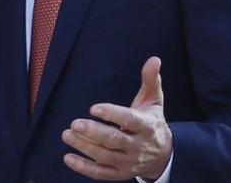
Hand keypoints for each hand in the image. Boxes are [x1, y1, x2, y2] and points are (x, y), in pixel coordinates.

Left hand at [61, 57, 172, 180]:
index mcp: (147, 127)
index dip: (112, 114)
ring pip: (105, 156)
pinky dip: (84, 168)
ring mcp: (129, 162)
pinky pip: (101, 173)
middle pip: (115, 140)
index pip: (130, 120)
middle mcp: (138, 147)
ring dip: (84, 147)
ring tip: (67, 134)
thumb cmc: (152, 122)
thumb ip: (150, 80)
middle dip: (94, 132)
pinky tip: (68, 158)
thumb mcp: (154, 101)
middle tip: (75, 123)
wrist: (163, 155)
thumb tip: (154, 59)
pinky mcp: (120, 173)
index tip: (93, 108)